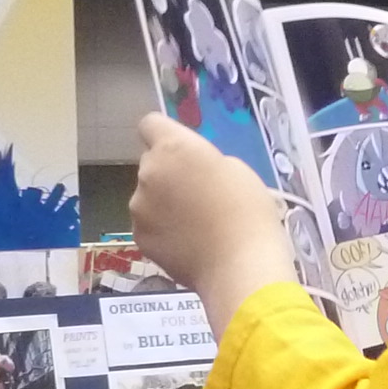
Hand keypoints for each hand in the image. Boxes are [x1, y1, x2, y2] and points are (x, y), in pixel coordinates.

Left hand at [132, 113, 296, 309]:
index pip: (150, 124)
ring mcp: (139, 207)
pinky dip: (163, 231)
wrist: (239, 264)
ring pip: (148, 196)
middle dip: (169, 174)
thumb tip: (191, 172)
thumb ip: (204, 163)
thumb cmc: (248, 211)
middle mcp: (148, 172)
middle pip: (152, 164)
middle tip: (199, 195)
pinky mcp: (139, 237)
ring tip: (197, 225)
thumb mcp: (236, 170)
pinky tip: (189, 244)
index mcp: (174, 148)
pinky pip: (149, 225)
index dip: (165, 135)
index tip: (183, 152)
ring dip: (164, 203)